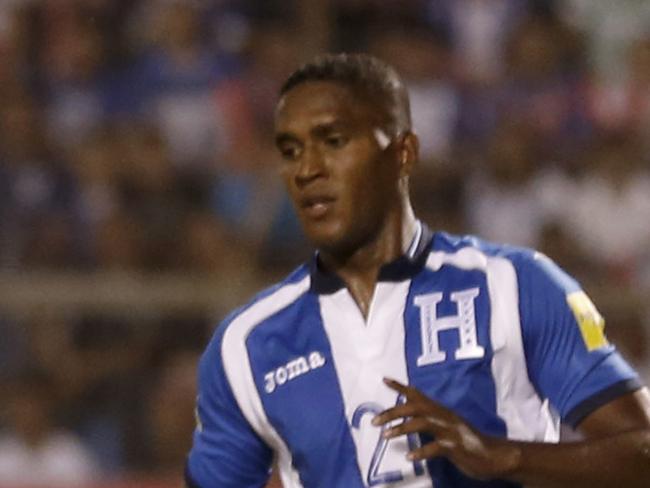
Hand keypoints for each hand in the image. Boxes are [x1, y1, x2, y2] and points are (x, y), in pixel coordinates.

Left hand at [372, 378, 519, 479]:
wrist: (493, 455)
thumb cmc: (467, 442)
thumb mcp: (446, 426)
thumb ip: (429, 419)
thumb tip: (409, 414)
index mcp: (440, 411)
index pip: (417, 395)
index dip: (401, 387)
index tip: (385, 380)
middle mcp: (443, 416)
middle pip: (415, 408)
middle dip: (393, 412)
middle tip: (375, 420)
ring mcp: (450, 430)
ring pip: (422, 423)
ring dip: (401, 428)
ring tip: (385, 435)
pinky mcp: (456, 446)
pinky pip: (436, 447)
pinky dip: (422, 451)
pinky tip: (410, 457)